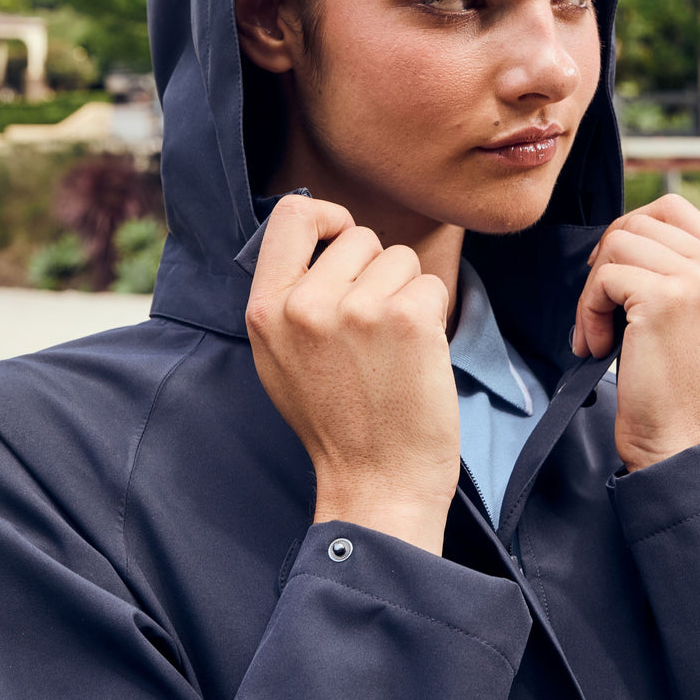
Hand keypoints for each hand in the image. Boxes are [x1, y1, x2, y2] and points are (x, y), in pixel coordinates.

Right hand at [245, 194, 459, 553]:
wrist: (376, 484)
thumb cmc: (335, 421)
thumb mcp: (280, 357)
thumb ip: (290, 296)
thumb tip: (322, 233)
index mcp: (266, 309)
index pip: (290, 215)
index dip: (326, 218)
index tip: (343, 242)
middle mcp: (306, 304)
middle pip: (360, 237)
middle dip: (377, 271)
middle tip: (372, 331)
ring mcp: (357, 310)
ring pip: (401, 259)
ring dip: (407, 294)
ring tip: (392, 348)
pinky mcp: (407, 319)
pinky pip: (432, 285)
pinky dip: (434, 315)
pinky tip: (417, 357)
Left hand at [573, 193, 699, 471]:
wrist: (680, 442)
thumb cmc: (675, 381)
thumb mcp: (694, 311)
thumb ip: (677, 265)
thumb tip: (623, 229)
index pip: (672, 208)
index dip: (630, 233)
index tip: (615, 276)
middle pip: (640, 221)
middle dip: (607, 261)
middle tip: (601, 308)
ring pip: (617, 243)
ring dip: (593, 290)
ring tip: (600, 333)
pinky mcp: (666, 297)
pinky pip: (604, 277)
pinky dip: (587, 311)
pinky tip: (600, 346)